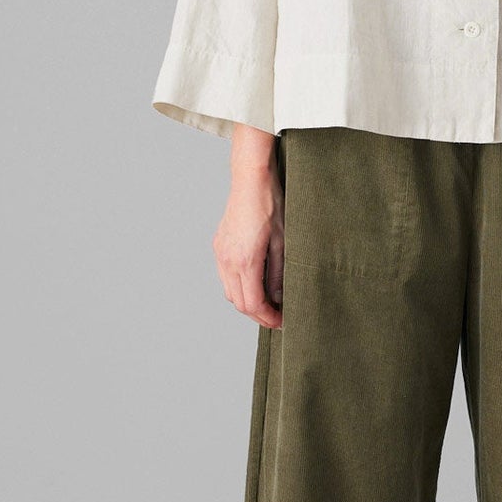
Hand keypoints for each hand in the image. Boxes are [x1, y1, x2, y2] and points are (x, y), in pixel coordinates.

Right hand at [214, 128, 284, 327]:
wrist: (251, 180)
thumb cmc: (271, 205)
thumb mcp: (283, 242)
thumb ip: (279, 274)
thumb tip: (278, 297)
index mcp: (245, 261)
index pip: (253, 303)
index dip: (268, 317)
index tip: (283, 321)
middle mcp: (228, 260)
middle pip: (239, 302)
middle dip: (259, 314)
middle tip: (279, 316)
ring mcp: (220, 253)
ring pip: (230, 292)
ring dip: (248, 302)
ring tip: (270, 302)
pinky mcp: (219, 246)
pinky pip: (226, 277)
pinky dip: (240, 287)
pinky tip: (256, 283)